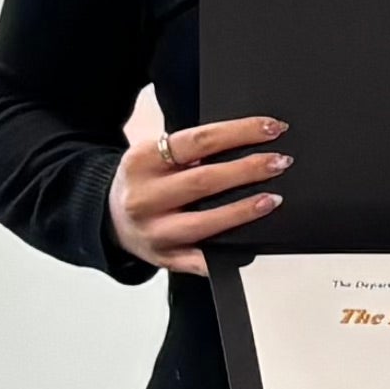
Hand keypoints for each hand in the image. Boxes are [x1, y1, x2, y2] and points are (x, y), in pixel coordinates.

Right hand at [107, 116, 289, 274]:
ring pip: (204, 222)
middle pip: (204, 180)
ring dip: (243, 210)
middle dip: (249, 170)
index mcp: (141, 161)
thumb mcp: (154, 155)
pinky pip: (201, 260)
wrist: (108, 216)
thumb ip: (189, 150)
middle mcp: (143, 197)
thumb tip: (246, 140)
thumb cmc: (144, 181)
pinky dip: (226, 255)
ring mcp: (153, 231)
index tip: (272, 128)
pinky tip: (249, 246)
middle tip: (281, 162)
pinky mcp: (164, 258)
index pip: (198, 140)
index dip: (240, 132)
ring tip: (273, 199)